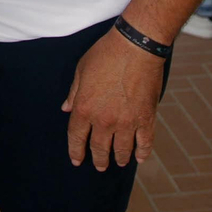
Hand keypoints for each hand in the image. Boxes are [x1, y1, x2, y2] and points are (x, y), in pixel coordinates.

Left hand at [62, 28, 164, 171]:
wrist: (136, 46)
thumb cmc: (106, 53)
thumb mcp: (81, 70)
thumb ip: (73, 92)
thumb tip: (66, 108)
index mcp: (84, 108)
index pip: (76, 138)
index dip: (75, 151)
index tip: (77, 160)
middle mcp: (104, 120)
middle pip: (99, 148)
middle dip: (99, 160)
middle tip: (100, 165)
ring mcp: (126, 122)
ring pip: (121, 150)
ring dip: (119, 159)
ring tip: (118, 162)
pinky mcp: (146, 118)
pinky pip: (145, 143)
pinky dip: (142, 153)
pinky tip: (139, 158)